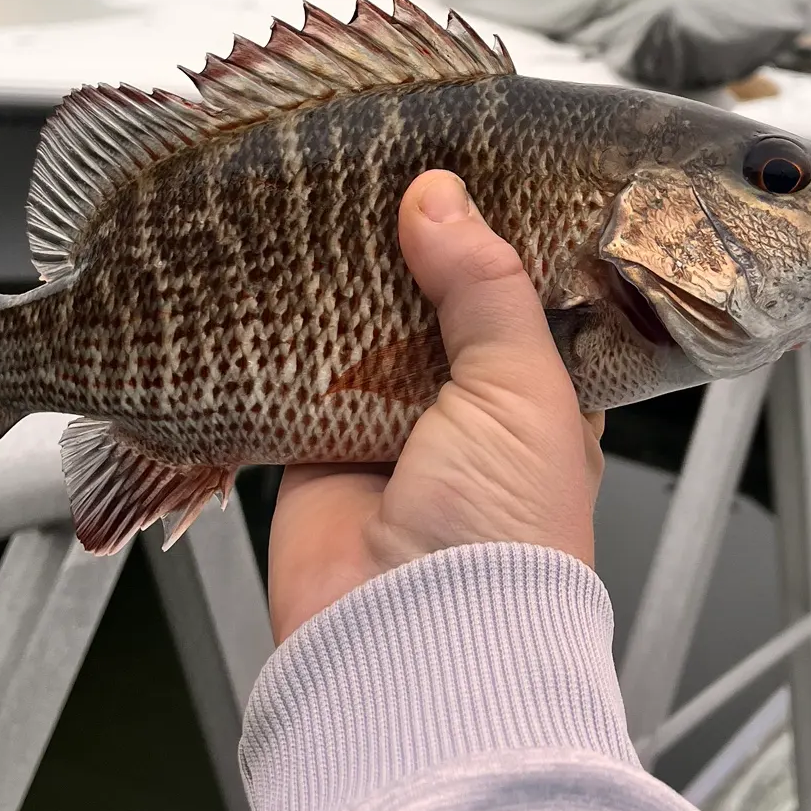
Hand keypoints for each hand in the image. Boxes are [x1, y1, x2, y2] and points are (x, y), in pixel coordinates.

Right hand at [266, 170, 605, 643]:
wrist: (409, 648)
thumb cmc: (505, 535)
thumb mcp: (524, 389)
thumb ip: (486, 286)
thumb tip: (442, 198)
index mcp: (538, 395)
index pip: (515, 292)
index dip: (490, 233)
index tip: (460, 162)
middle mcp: (464, 407)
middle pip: (428, 302)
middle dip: (405, 247)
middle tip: (378, 164)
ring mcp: (387, 425)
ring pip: (358, 328)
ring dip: (339, 279)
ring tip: (322, 193)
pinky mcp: (313, 444)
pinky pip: (293, 371)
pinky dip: (281, 328)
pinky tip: (271, 264)